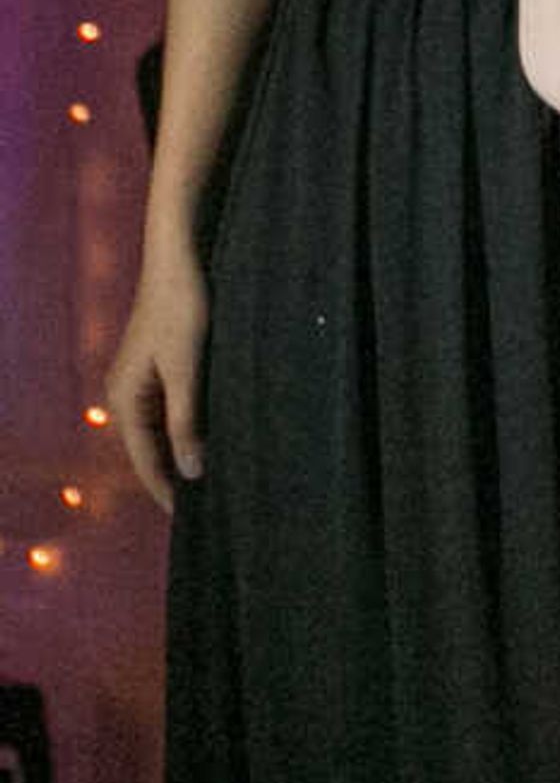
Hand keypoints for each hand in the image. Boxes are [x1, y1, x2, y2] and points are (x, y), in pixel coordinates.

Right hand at [103, 258, 208, 506]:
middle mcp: (126, 393)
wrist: (179, 261)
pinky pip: (170, 410)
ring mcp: (141, 379)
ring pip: (160, 430)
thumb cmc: (183, 310)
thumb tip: (189, 471)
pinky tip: (210, 440)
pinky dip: (187, 429)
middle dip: (173, 476)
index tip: (189, 521)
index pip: (144, 459)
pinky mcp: (160, 366)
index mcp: (125, 399)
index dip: (165, 489)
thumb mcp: (188, 370)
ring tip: (212, 482)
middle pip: (148, 448)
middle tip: (206, 509)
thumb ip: (186, 421)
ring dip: (181, 453)